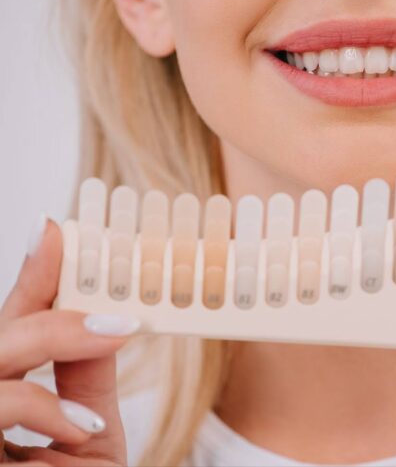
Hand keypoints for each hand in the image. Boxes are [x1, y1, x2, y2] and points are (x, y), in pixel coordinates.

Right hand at [0, 216, 139, 466]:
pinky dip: (38, 411)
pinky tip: (78, 430)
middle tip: (118, 313)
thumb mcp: (89, 433)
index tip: (59, 229)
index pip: (8, 328)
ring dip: (43, 360)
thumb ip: (85, 372)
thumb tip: (104, 304)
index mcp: (2, 396)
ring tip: (104, 375)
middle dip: (45, 316)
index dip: (31, 278)